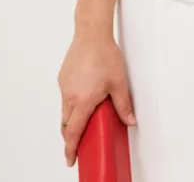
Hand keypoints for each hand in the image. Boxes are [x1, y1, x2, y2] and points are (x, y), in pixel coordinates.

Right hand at [57, 33, 136, 167]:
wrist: (91, 34)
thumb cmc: (104, 55)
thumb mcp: (119, 83)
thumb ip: (123, 105)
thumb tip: (130, 120)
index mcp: (83, 101)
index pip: (74, 132)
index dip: (71, 148)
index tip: (71, 158)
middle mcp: (70, 96)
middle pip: (67, 124)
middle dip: (72, 136)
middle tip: (78, 143)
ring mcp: (64, 86)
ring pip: (65, 110)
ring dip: (72, 118)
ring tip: (86, 115)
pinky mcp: (63, 77)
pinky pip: (65, 96)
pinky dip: (72, 102)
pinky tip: (84, 93)